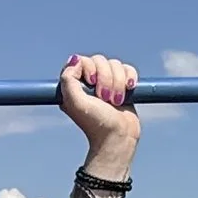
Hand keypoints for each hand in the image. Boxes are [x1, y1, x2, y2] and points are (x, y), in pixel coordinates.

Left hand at [57, 52, 140, 168]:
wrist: (119, 137)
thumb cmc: (96, 123)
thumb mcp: (75, 102)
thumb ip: (68, 79)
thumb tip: (75, 59)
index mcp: (74, 85)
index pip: (81, 60)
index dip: (90, 68)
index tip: (92, 83)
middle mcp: (89, 82)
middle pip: (100, 60)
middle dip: (106, 78)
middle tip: (104, 98)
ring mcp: (106, 83)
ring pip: (116, 64)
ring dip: (118, 83)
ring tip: (115, 101)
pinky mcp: (122, 85)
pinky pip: (128, 69)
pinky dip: (130, 78)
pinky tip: (129, 90)